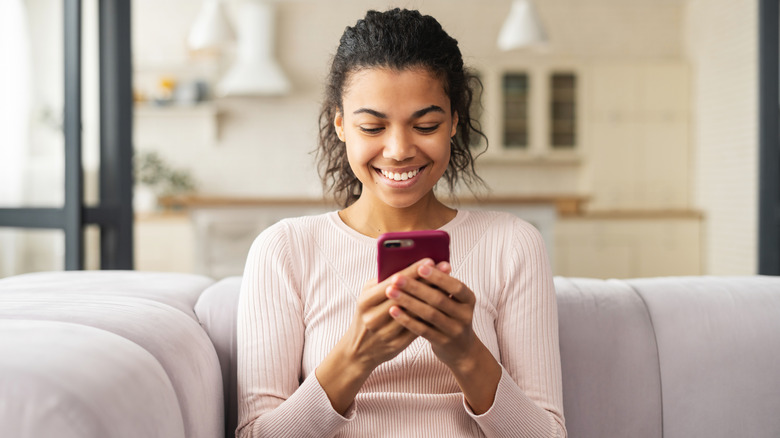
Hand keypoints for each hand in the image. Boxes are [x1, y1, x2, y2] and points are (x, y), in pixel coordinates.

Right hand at [316, 258, 438, 413]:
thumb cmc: (366, 315)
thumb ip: (382, 281)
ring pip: (415, 313)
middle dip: (427, 280)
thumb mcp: (366, 297)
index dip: (412, 270)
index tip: (429, 260)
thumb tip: (408, 264)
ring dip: (433, 297)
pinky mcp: (396, 345)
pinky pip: (417, 328)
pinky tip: (442, 305)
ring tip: (448, 285)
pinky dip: (430, 315)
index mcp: (365, 301)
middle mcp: (374, 318)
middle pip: (406, 296)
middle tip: (445, 268)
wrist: (358, 351)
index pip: (392, 282)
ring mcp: (385, 333)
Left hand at [384, 259, 478, 368]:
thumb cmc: (451, 316)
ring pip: (429, 314)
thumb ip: (441, 285)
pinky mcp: (442, 343)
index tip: (420, 267)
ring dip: (408, 301)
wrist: (462, 350)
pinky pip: (422, 330)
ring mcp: (454, 330)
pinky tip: (394, 311)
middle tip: (397, 278)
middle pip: (439, 299)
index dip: (438, 277)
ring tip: (391, 292)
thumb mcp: (453, 301)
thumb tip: (421, 263)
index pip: (455, 286)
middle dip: (416, 287)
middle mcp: (464, 315)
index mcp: (468, 299)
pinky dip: (407, 319)